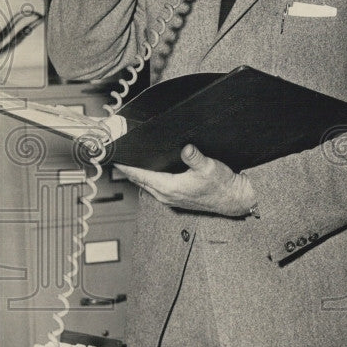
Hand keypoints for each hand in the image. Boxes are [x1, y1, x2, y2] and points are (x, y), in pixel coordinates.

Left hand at [114, 145, 256, 216]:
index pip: (139, 175)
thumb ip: (195, 157)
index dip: (125, 166)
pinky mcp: (174, 198)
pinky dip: (147, 178)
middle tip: (118, 154)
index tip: (114, 157)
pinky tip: (148, 170)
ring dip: (137, 174)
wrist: (233, 199)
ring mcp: (169, 198)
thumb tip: (186, 148)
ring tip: (129, 160)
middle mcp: (166, 195)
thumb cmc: (222, 186)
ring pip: (145, 184)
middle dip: (128, 168)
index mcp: (170, 187)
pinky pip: (153, 187)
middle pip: (138, 180)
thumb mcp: (209, 167)